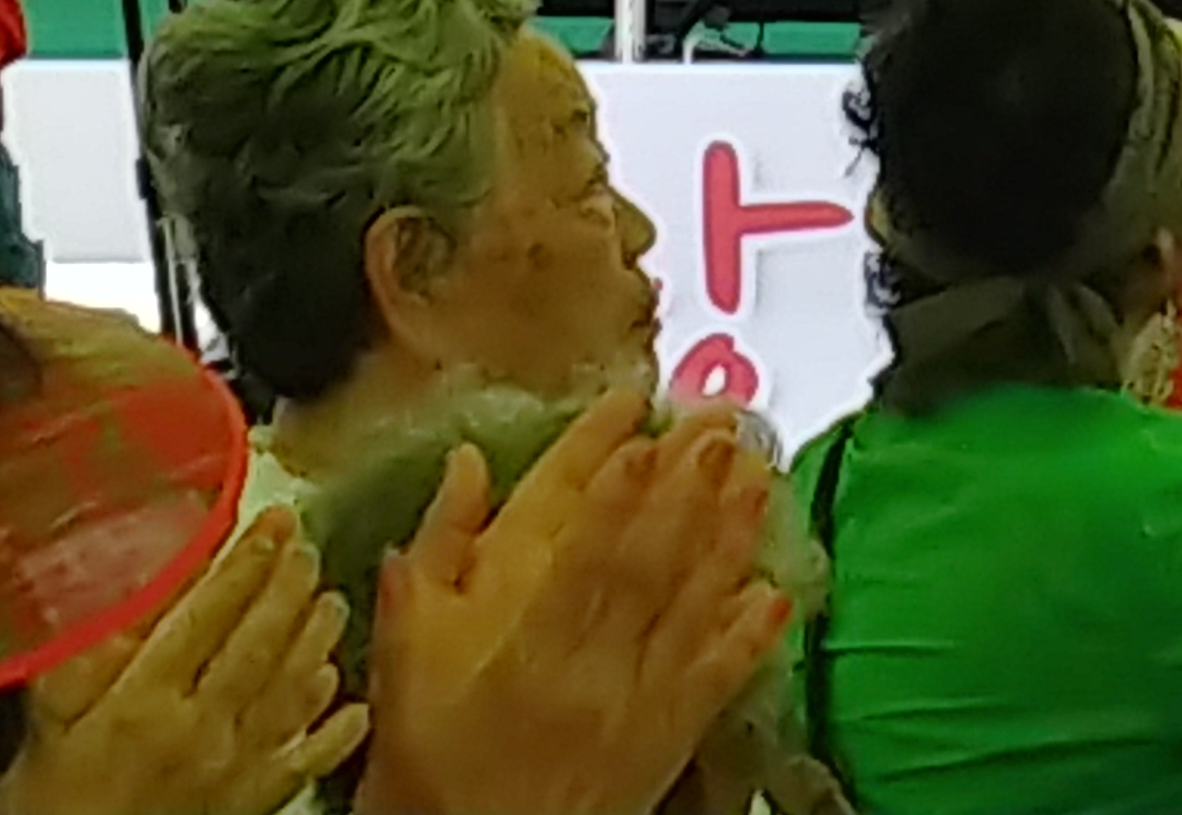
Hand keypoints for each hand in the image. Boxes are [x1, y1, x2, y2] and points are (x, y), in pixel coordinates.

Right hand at [0, 505, 363, 814]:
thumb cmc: (52, 795)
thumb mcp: (54, 711)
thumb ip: (94, 647)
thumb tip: (130, 580)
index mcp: (144, 699)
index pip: (207, 613)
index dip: (245, 560)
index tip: (272, 521)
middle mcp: (198, 729)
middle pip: (258, 643)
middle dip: (287, 586)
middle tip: (306, 546)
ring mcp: (231, 768)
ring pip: (290, 691)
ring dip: (316, 641)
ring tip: (331, 601)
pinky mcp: (249, 803)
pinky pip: (304, 761)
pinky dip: (334, 730)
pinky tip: (351, 703)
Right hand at [362, 395, 788, 814]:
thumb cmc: (432, 761)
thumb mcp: (406, 660)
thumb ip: (433, 558)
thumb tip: (462, 465)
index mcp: (526, 644)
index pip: (579, 549)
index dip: (613, 487)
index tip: (640, 425)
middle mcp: (591, 667)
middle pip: (649, 563)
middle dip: (688, 487)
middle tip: (720, 421)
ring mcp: (637, 701)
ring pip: (693, 605)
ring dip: (730, 536)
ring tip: (759, 473)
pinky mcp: (668, 737)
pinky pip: (717, 677)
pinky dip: (750, 633)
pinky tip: (775, 590)